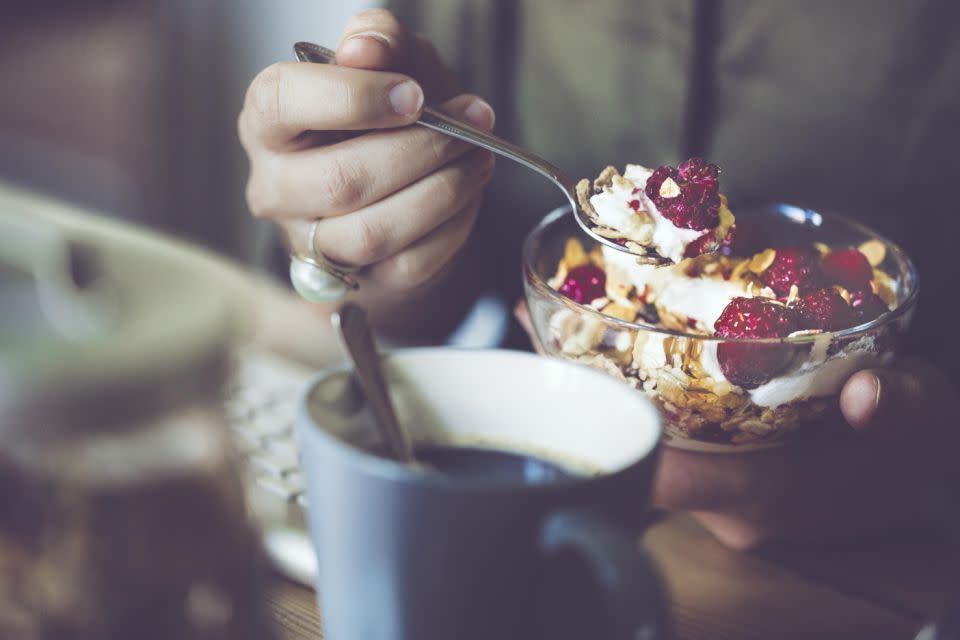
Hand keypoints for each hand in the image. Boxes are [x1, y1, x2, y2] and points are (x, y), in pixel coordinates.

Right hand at [238, 10, 494, 315]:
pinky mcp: (354, 280)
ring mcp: (309, 242)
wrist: (397, 183)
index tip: (414, 94)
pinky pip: (409, 263)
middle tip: (468, 125)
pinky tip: (468, 192)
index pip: (284, 103)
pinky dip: (452, 225)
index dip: (355, 98)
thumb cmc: (383, 115)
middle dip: (421, 149)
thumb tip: (365, 49)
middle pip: (342, 179)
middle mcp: (274, 186)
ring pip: (373, 232)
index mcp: (267, 121)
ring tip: (477, 156)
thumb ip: (379, 41)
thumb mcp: (388, 61)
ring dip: (442, 191)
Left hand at [515, 300, 958, 548]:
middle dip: (577, 387)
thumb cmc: (919, 458)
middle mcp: (725, 505)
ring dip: (594, 384)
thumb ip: (906, 409)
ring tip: (547, 321)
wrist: (921, 493)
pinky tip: (602, 348)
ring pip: (635, 440)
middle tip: (529, 317)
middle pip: (625, 445)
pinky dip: (626, 392)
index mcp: (764, 493)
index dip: (600, 422)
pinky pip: (654, 437)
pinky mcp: (719, 482)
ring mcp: (716, 498)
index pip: (657, 471)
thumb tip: (864, 392)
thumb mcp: (928, 424)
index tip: (551, 361)